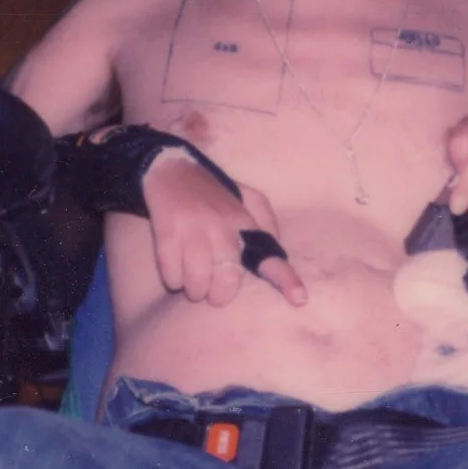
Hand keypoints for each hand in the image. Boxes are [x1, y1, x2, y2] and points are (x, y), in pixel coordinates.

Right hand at [142, 155, 306, 306]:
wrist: (171, 170)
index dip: (286, 279)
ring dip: (194, 290)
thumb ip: (265, 224)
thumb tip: (277, 252)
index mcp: (244, 222)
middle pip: (228, 279)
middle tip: (213, 291)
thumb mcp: (247, 198)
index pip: (269, 254)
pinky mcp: (168, 233)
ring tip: (192, 282)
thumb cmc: (213, 193)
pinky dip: (173, 280)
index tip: (299, 299)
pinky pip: (172, 275)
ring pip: (198, 282)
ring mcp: (194, 230)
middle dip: (219, 295)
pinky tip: (175, 270)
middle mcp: (222, 227)